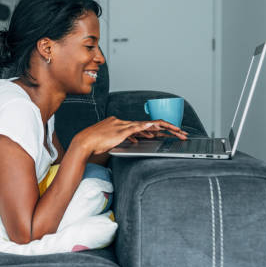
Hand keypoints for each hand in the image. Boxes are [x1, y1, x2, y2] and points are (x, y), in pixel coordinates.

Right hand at [71, 116, 187, 154]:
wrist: (84, 142)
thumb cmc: (94, 143)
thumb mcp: (113, 141)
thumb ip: (125, 138)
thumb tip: (135, 140)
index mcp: (122, 124)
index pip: (144, 126)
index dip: (158, 129)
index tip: (169, 132)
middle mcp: (124, 123)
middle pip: (150, 125)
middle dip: (168, 128)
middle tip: (181, 132)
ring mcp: (123, 126)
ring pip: (147, 125)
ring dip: (164, 128)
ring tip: (177, 131)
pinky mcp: (121, 131)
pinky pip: (136, 128)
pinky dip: (145, 127)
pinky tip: (155, 127)